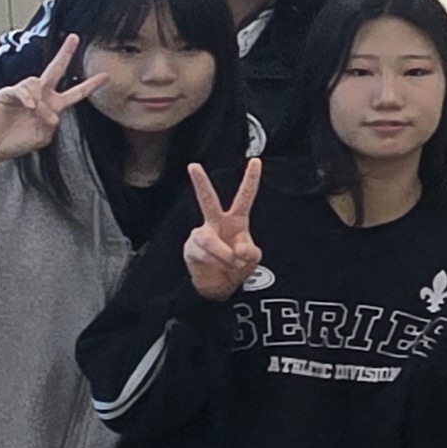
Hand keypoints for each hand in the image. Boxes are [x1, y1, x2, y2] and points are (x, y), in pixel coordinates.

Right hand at [0, 34, 92, 171]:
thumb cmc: (14, 141)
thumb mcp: (42, 137)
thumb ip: (51, 125)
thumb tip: (52, 113)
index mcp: (52, 106)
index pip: (75, 93)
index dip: (90, 85)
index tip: (105, 76)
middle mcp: (40, 96)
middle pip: (56, 70)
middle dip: (65, 53)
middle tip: (74, 38)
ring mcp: (24, 93)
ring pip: (38, 82)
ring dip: (40, 99)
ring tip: (34, 112)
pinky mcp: (7, 93)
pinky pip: (22, 88)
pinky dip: (27, 96)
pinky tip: (28, 105)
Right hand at [183, 156, 265, 301]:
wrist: (220, 286)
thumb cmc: (237, 266)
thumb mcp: (252, 259)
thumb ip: (249, 251)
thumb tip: (238, 249)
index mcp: (236, 220)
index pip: (244, 197)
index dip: (251, 180)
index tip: (256, 161)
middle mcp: (216, 222)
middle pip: (207, 199)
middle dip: (200, 183)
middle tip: (193, 165)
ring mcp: (201, 234)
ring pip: (209, 239)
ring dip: (224, 254)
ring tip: (233, 263)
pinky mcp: (190, 248)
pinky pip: (202, 252)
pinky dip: (216, 261)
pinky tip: (219, 265)